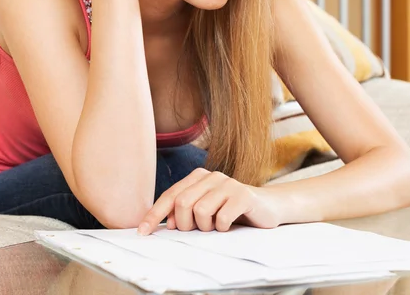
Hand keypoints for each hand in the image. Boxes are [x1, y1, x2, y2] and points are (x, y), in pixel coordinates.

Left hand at [137, 168, 279, 235]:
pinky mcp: (243, 195)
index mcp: (198, 177)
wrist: (267, 207)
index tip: (142, 231)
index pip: (170, 195)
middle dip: (185, 224)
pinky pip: (222, 218)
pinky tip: (229, 225)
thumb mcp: (205, 210)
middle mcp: (211, 176)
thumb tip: (166, 224)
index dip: (155, 214)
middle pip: (182, 203)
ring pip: (201, 211)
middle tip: (197, 230)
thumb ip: (186, 212)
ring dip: (206, 227)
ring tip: (215, 226)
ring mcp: (228, 183)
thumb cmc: (231, 211)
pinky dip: (222, 228)